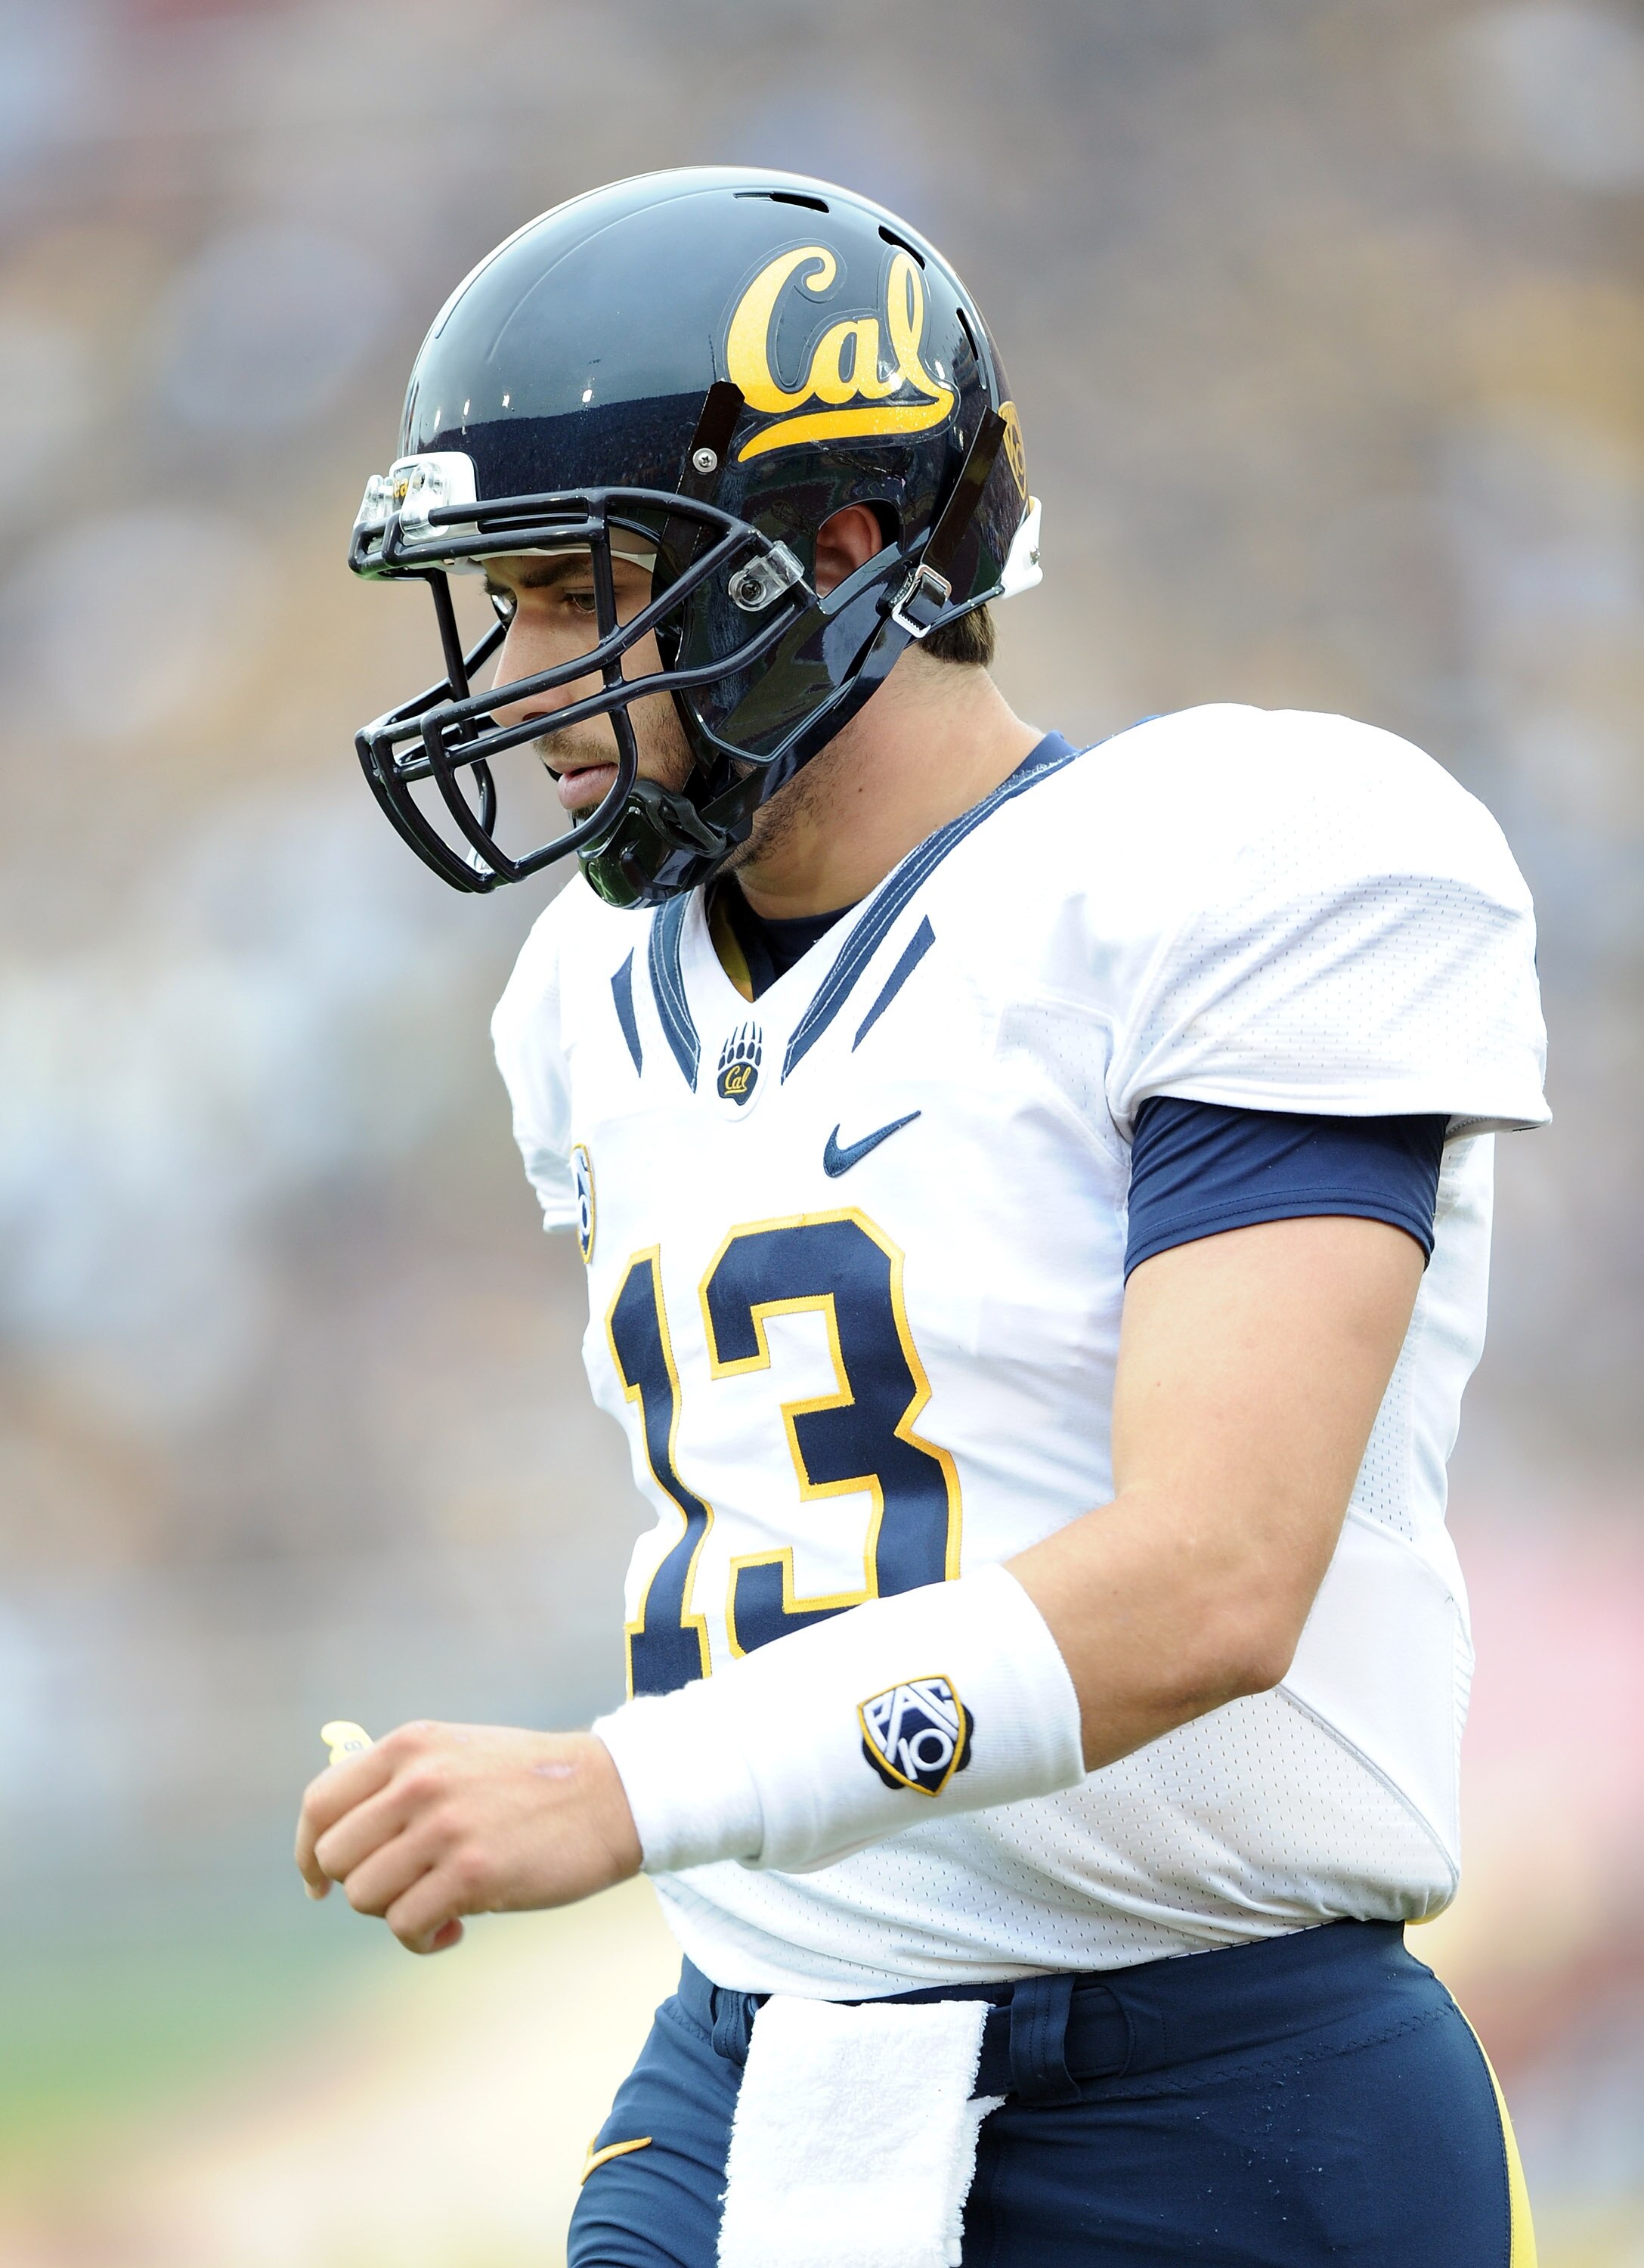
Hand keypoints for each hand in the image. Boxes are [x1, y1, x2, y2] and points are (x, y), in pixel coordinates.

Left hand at [294, 1721, 641, 1953]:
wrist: (612, 1793)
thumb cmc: (532, 1781)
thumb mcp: (458, 1752)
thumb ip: (401, 1780)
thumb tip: (336, 1833)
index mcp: (409, 1746)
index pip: (319, 1803)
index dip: (310, 1851)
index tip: (319, 1881)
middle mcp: (418, 1781)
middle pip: (336, 1857)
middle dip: (361, 1885)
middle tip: (405, 1890)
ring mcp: (443, 1827)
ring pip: (364, 1896)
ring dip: (395, 1914)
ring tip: (438, 1907)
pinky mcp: (472, 1874)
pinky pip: (406, 1926)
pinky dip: (423, 1939)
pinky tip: (455, 1929)